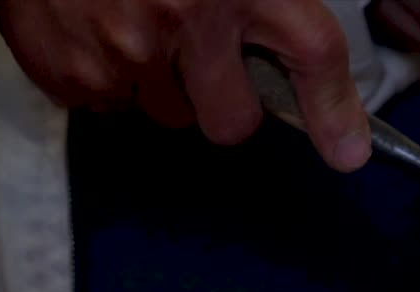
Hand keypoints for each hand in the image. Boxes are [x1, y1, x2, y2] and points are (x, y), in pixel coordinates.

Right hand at [0, 0, 372, 170]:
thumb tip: (292, 51)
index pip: (313, 53)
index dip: (334, 110)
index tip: (348, 149)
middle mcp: (186, 15)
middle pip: (232, 122)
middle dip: (227, 105)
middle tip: (208, 66)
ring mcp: (124, 49)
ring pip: (170, 115)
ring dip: (163, 85)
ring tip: (140, 25)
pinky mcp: (72, 72)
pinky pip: (110, 106)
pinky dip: (109, 78)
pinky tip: (97, 28)